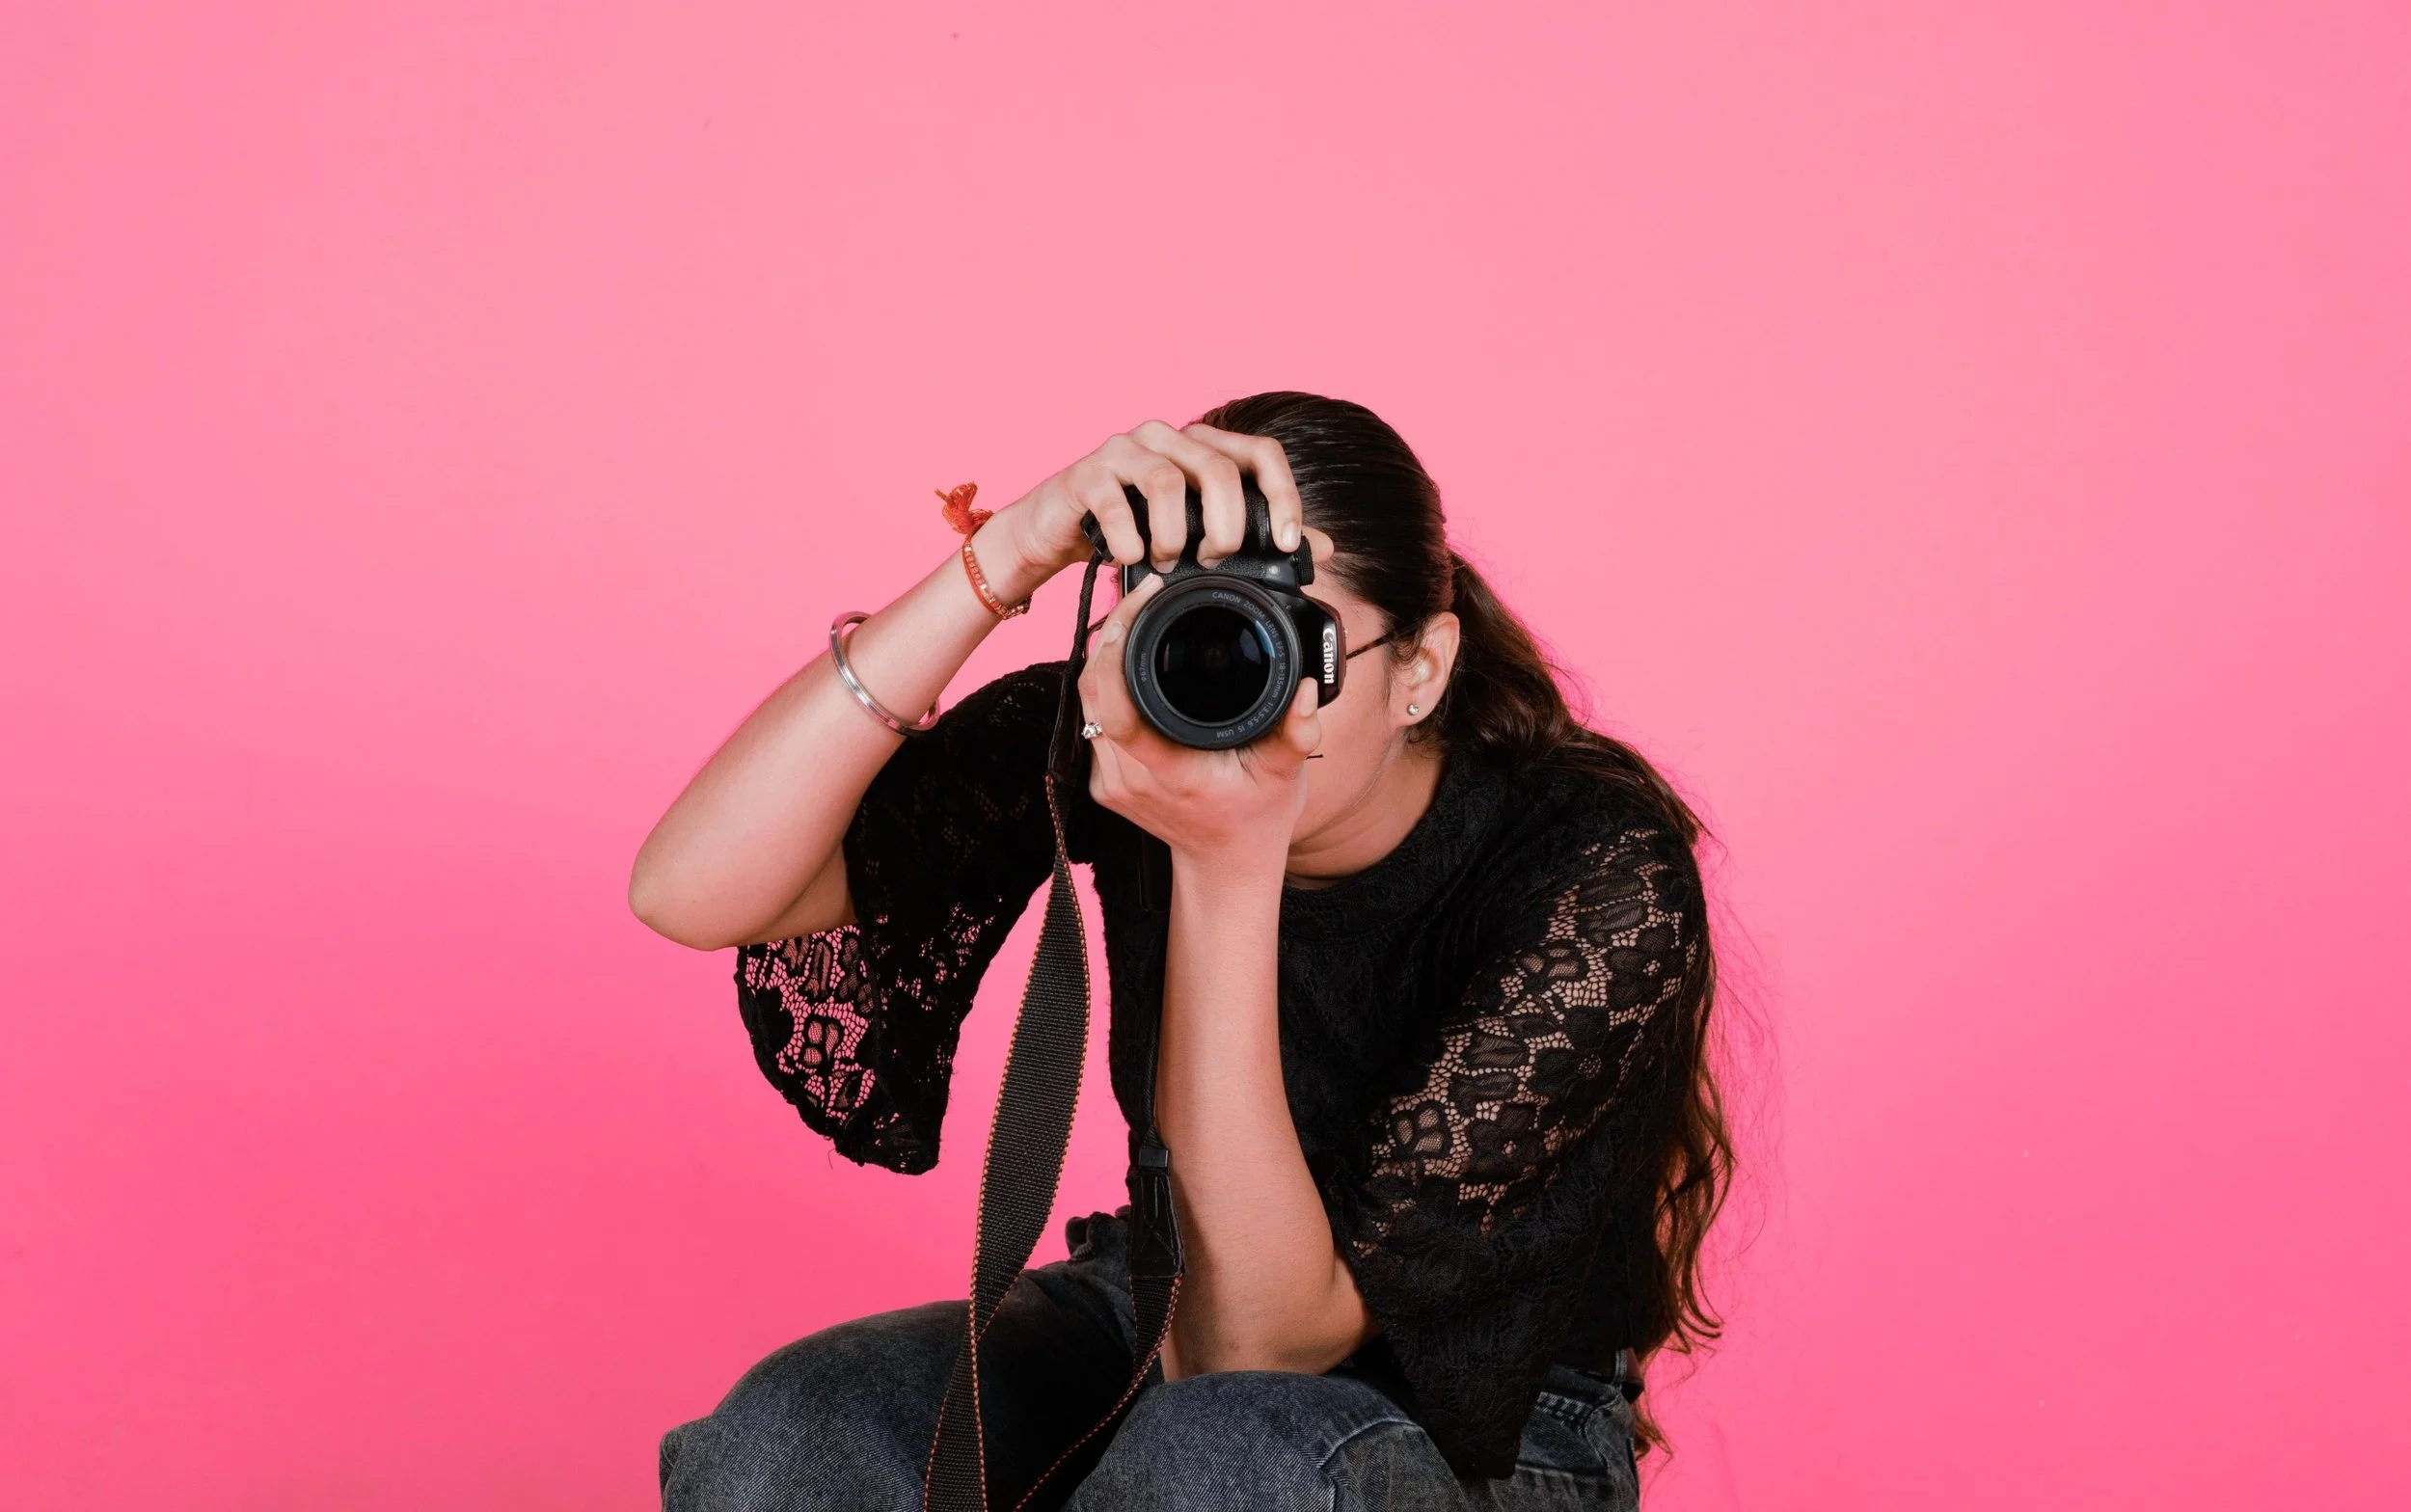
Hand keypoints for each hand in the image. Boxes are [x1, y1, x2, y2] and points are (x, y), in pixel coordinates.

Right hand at [974, 421, 1309, 605]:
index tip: (1283, 543)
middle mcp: (1168, 437)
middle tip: (1213, 561)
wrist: (1059, 532)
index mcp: (1203, 446)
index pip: (1261, 452)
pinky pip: (1116, 500)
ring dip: (1173, 537)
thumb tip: (1323, 548)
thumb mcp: (1200, 535)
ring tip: (1165, 563)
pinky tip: (1132, 558)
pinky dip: (1130, 538)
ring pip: (1168, 482)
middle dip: (1225, 527)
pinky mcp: (1086, 472)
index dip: (1282, 494)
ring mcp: (1124, 449)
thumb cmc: (1135, 529)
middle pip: (1219, 470)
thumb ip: (1257, 536)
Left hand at [1078, 573, 1323, 875]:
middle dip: (1111, 632)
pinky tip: (1129, 656)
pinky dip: (1106, 681)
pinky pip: (1091, 718)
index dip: (1118, 646)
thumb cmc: (1256, 818)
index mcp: (1167, 773)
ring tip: (1137, 614)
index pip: (1117, 705)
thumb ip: (1297, 733)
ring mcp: (1109, 780)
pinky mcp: (1102, 779)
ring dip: (1104, 653)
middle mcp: (1127, 777)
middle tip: (1144, 595)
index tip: (1144, 602)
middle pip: (1093, 690)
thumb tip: (1305, 691)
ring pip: (1085, 701)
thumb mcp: (1285, 774)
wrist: (1226, 864)